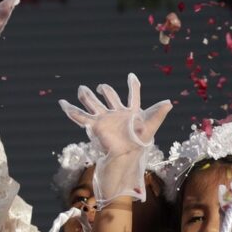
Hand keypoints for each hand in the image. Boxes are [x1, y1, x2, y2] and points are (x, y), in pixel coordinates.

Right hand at [59, 73, 171, 207]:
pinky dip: (71, 109)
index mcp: (131, 112)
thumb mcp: (151, 125)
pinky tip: (62, 103)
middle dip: (105, 90)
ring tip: (82, 88)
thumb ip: (159, 113)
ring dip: (88, 96)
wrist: (126, 156)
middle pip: (109, 97)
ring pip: (94, 103)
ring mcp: (105, 119)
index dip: (133, 85)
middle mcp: (117, 114)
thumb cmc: (140, 143)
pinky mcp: (95, 125)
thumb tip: (169, 102)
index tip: (131, 76)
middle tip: (102, 87)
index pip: (133, 95)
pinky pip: (81, 116)